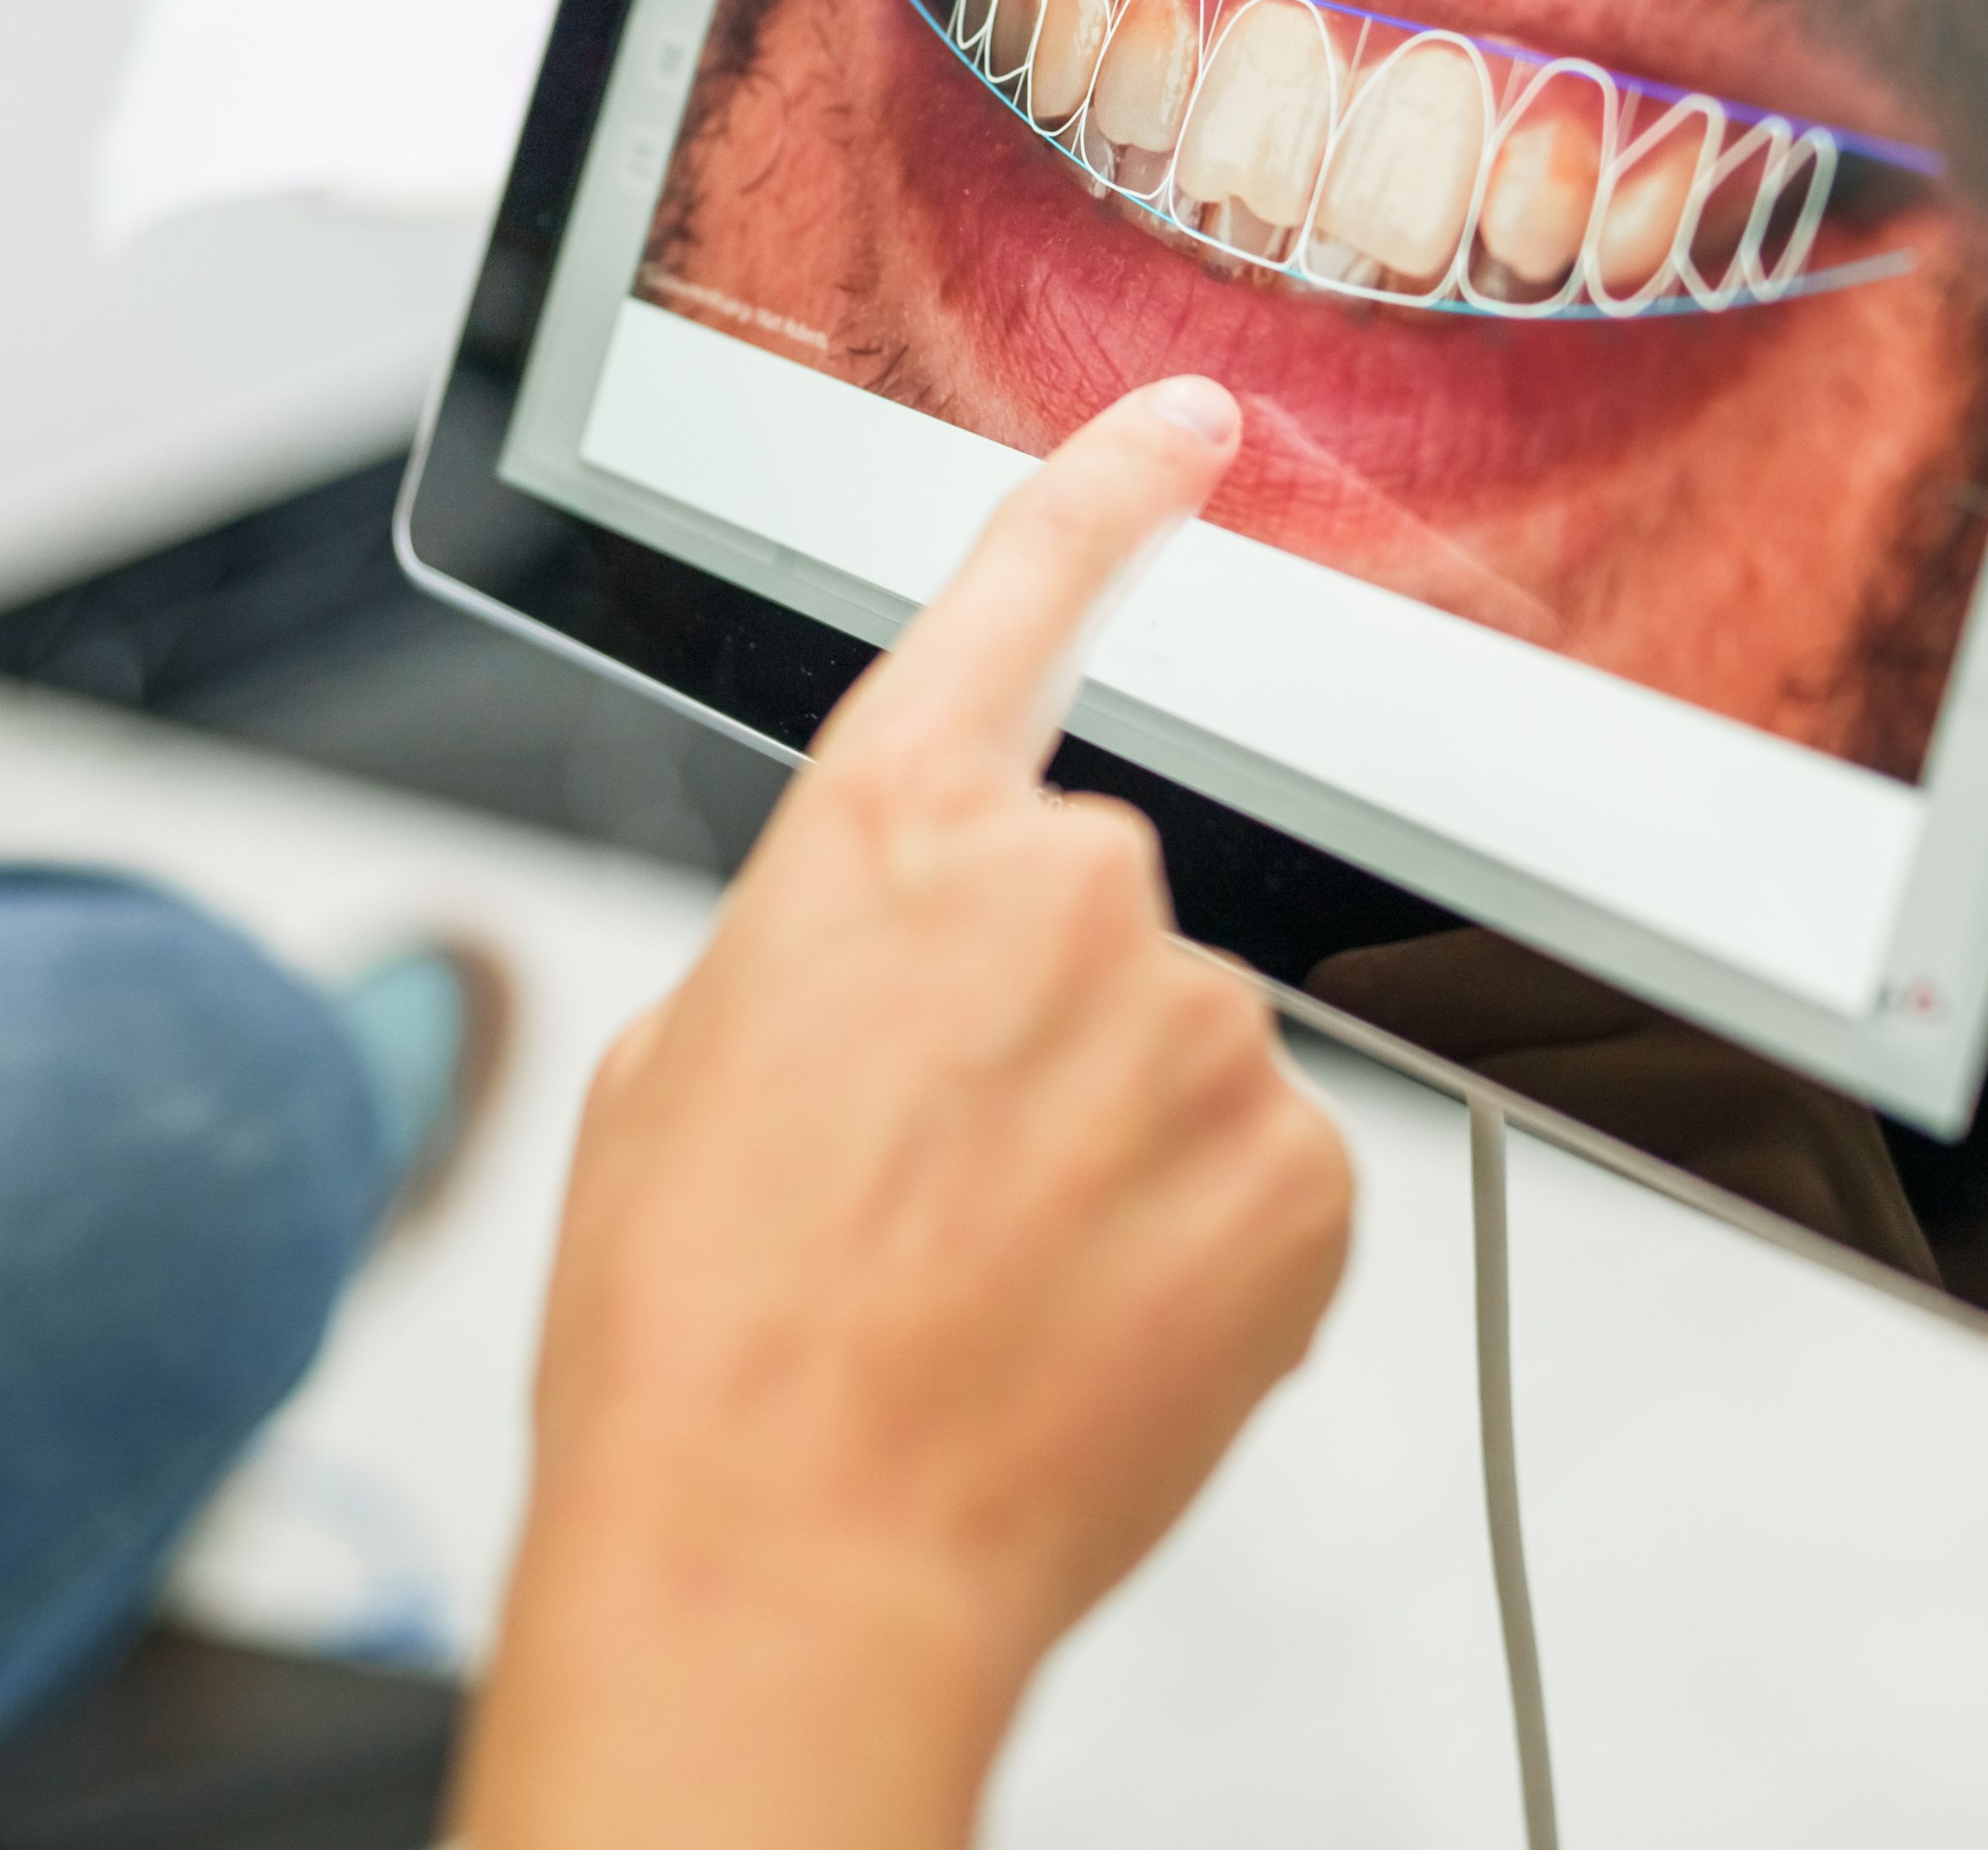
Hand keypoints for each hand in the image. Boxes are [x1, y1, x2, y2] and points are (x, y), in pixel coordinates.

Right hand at [459, 379, 1358, 1849]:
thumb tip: (904, 986)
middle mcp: (1071, 888)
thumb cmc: (702, 1338)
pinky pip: (1257, 1178)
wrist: (793, 1558)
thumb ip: (828, 958)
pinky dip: (1186, 1251)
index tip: (1191, 428)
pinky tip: (1080, 1332)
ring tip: (988, 1285)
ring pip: (1178, 1058)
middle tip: (929, 1184)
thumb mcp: (686, 1073)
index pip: (1022, 594)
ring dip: (1109, 1152)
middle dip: (1033, 1029)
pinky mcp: (1300, 1171)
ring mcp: (1203, 1026)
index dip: (1113, 493)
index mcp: (887, 832)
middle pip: (1093, 909)